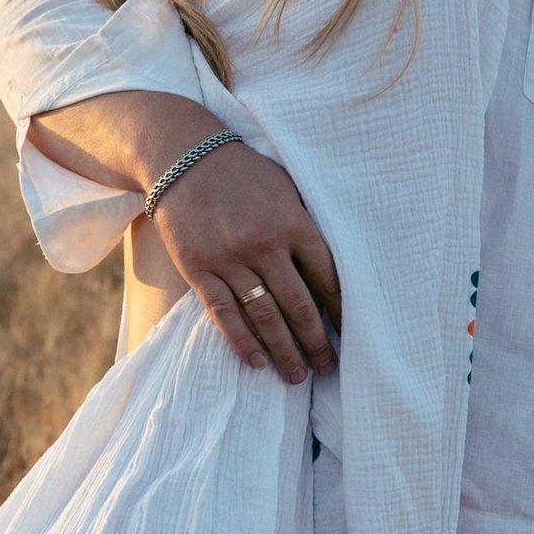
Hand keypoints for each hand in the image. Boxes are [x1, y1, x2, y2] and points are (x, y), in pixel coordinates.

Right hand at [153, 141, 341, 386]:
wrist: (182, 157)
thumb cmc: (242, 172)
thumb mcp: (285, 187)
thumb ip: (305, 224)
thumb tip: (333, 265)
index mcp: (293, 223)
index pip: (327, 278)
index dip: (340, 312)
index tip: (351, 335)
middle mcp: (264, 245)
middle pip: (298, 306)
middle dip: (317, 342)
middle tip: (329, 368)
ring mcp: (229, 260)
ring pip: (263, 317)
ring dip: (283, 351)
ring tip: (297, 376)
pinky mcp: (199, 269)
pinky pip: (223, 313)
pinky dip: (241, 341)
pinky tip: (256, 362)